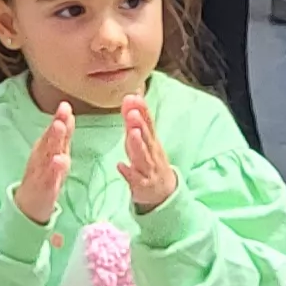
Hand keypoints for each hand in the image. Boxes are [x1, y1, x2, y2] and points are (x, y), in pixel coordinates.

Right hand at [13, 100, 77, 225]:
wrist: (28, 205)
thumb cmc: (44, 177)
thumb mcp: (54, 155)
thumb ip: (61, 138)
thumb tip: (68, 116)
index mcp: (47, 150)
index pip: (56, 133)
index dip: (60, 119)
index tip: (65, 105)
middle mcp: (42, 157)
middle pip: (50, 140)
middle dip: (56, 125)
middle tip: (62, 111)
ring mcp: (41, 172)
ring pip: (47, 154)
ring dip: (53, 141)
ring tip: (59, 127)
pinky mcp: (43, 187)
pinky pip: (49, 177)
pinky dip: (54, 169)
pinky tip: (59, 160)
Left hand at [118, 94, 180, 213]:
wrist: (164, 192)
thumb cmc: (150, 160)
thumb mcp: (145, 139)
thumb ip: (137, 119)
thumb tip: (132, 94)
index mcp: (151, 140)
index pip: (148, 123)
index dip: (142, 110)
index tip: (134, 97)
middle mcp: (152, 153)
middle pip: (146, 137)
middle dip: (140, 124)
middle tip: (133, 112)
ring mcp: (148, 169)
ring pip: (143, 156)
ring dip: (138, 144)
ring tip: (132, 133)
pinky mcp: (142, 185)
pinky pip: (135, 179)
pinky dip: (128, 172)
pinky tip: (120, 166)